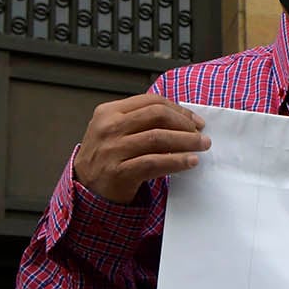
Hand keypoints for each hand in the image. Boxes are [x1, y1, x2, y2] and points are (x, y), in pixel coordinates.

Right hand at [73, 94, 209, 204]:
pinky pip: (154, 162)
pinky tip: (190, 161)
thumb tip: (182, 120)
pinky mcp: (119, 171)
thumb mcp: (116, 131)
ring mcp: (112, 149)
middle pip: (157, 115)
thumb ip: (141, 121)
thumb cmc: (107, 157)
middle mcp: (109, 127)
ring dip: (186, 141)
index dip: (179, 109)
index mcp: (109, 112)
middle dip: (185, 124)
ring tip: (202, 146)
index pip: (151, 101)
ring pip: (158, 137)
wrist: (87, 186)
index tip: (195, 120)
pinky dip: (177, 161)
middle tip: (201, 134)